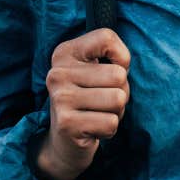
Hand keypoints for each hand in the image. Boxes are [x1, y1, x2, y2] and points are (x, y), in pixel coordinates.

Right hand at [34, 27, 131, 179]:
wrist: (64, 142)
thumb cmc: (90, 100)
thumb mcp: (98, 70)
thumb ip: (113, 59)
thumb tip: (122, 68)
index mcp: (64, 53)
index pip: (106, 37)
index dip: (121, 57)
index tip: (108, 71)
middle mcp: (57, 73)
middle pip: (118, 75)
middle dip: (120, 92)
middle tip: (101, 101)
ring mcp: (60, 98)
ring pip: (118, 99)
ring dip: (116, 112)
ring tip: (97, 114)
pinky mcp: (66, 123)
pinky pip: (111, 123)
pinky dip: (109, 129)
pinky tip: (93, 129)